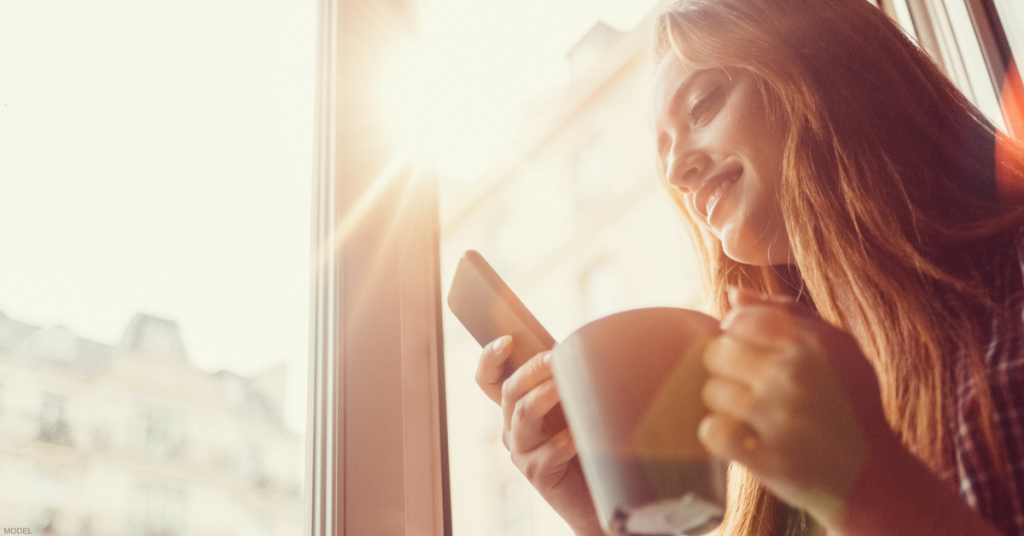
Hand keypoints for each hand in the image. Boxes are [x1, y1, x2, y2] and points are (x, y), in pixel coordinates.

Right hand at [476, 336, 603, 535]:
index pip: (488, 380)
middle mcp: (513, 428)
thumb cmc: (588, 443)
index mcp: (516, 408)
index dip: (489, 358)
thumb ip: (565, 381)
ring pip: (525, 414)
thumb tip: (575, 347)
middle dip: (532, 369)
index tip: (506, 340)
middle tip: (556, 356)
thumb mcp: (572, 406)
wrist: (601, 493)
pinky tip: (581, 434)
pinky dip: (565, 439)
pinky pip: (548, 451)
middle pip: (510, 390)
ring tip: (569, 386)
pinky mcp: (538, 473)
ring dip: (547, 395)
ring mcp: (522, 451)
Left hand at [697, 288, 889, 524]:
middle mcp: (797, 375)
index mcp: (814, 343)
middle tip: (748, 387)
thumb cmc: (851, 405)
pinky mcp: (770, 459)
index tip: (748, 353)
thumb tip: (733, 294)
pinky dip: (720, 435)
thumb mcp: (838, 350)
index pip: (740, 320)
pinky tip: (741, 437)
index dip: (735, 335)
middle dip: (727, 369)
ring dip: (725, 405)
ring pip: (713, 392)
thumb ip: (786, 314)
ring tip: (750, 415)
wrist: (875, 477)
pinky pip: (713, 431)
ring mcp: (783, 418)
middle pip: (718, 354)